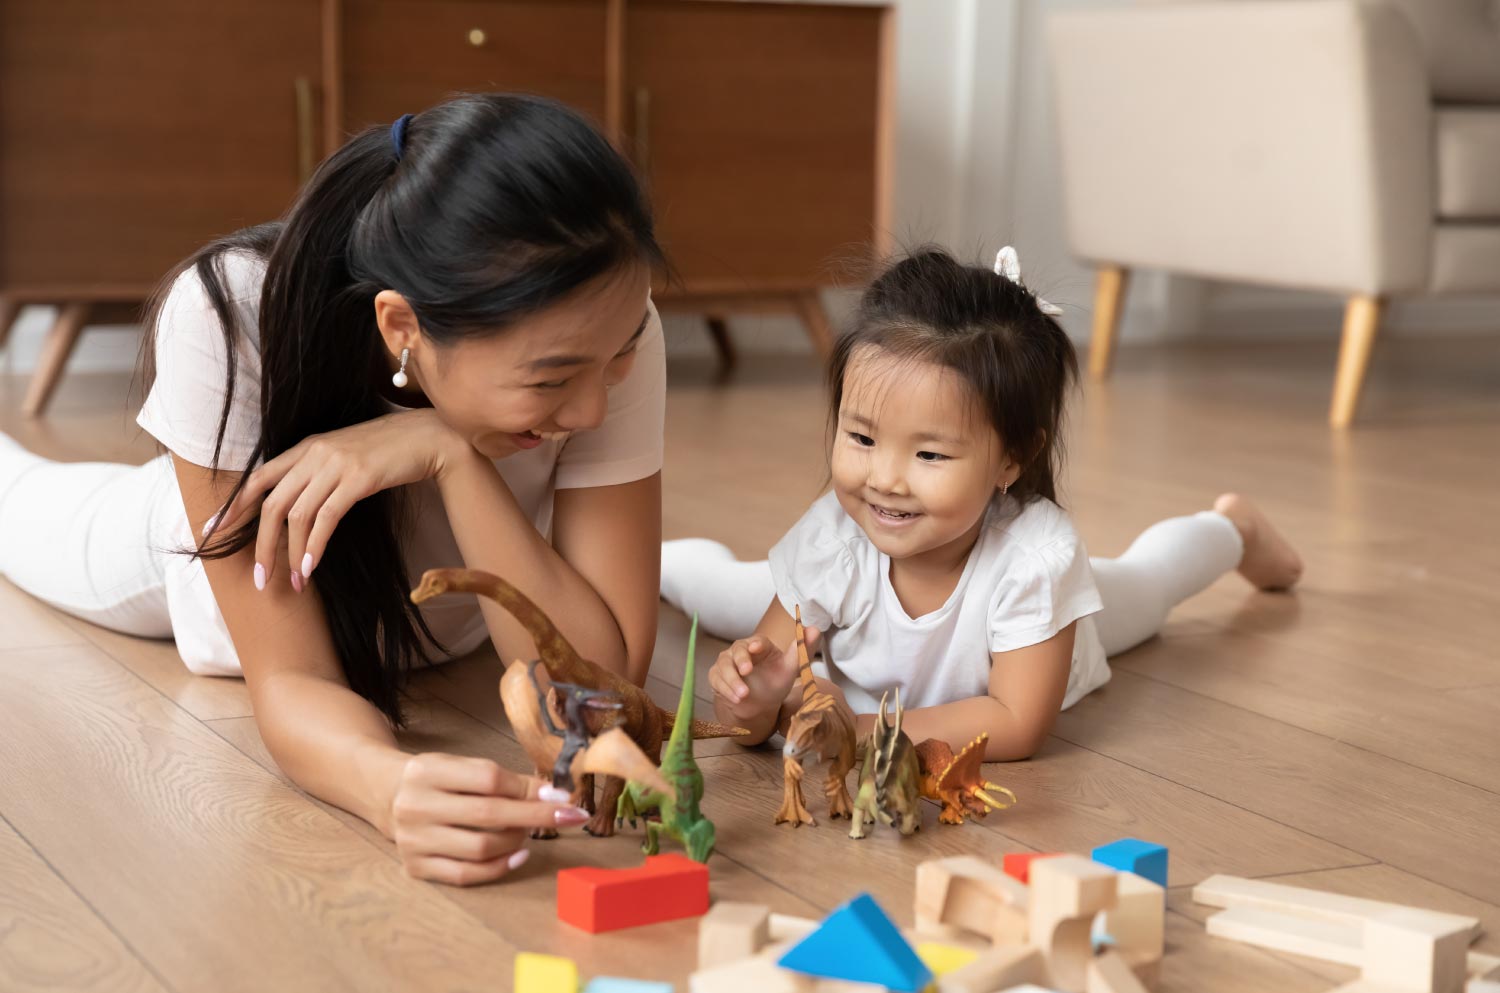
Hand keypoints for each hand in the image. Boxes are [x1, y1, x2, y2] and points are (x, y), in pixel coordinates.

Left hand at [209, 409, 462, 589]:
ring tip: (292, 583)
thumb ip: (317, 475)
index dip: (233, 507)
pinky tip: (312, 567)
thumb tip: (296, 509)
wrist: (429, 438)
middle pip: (271, 503)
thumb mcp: (344, 458)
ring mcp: (336, 464)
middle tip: (259, 579)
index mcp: (306, 448)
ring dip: (291, 554)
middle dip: (261, 546)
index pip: (258, 479)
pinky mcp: (359, 478)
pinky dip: (315, 546)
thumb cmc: (389, 452)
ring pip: (296, 515)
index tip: (213, 533)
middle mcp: (315, 453)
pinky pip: (327, 518)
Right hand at [388, 753, 589, 885]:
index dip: (528, 788)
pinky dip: (498, 867)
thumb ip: (505, 780)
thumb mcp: (464, 767)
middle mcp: (414, 805)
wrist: (390, 795)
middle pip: (487, 814)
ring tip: (528, 832)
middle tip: (568, 816)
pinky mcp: (415, 867)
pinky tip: (517, 855)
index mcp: (426, 771)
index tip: (561, 796)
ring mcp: (413, 840)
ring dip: (516, 841)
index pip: (487, 779)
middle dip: (535, 816)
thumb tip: (553, 796)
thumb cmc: (440, 780)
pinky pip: (466, 874)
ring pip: (480, 847)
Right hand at [708, 627, 818, 723]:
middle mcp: (740, 650)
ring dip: (733, 681)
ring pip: (724, 667)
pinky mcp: (717, 676)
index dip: (756, 644)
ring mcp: (726, 662)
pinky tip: (736, 698)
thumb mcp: (791, 669)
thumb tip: (815, 629)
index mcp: (760, 645)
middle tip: (746, 671)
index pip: (757, 641)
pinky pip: (717, 680)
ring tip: (743, 695)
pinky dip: (726, 690)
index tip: (755, 648)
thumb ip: (802, 650)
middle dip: (741, 660)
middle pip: (737, 650)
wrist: (758, 704)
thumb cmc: (775, 682)